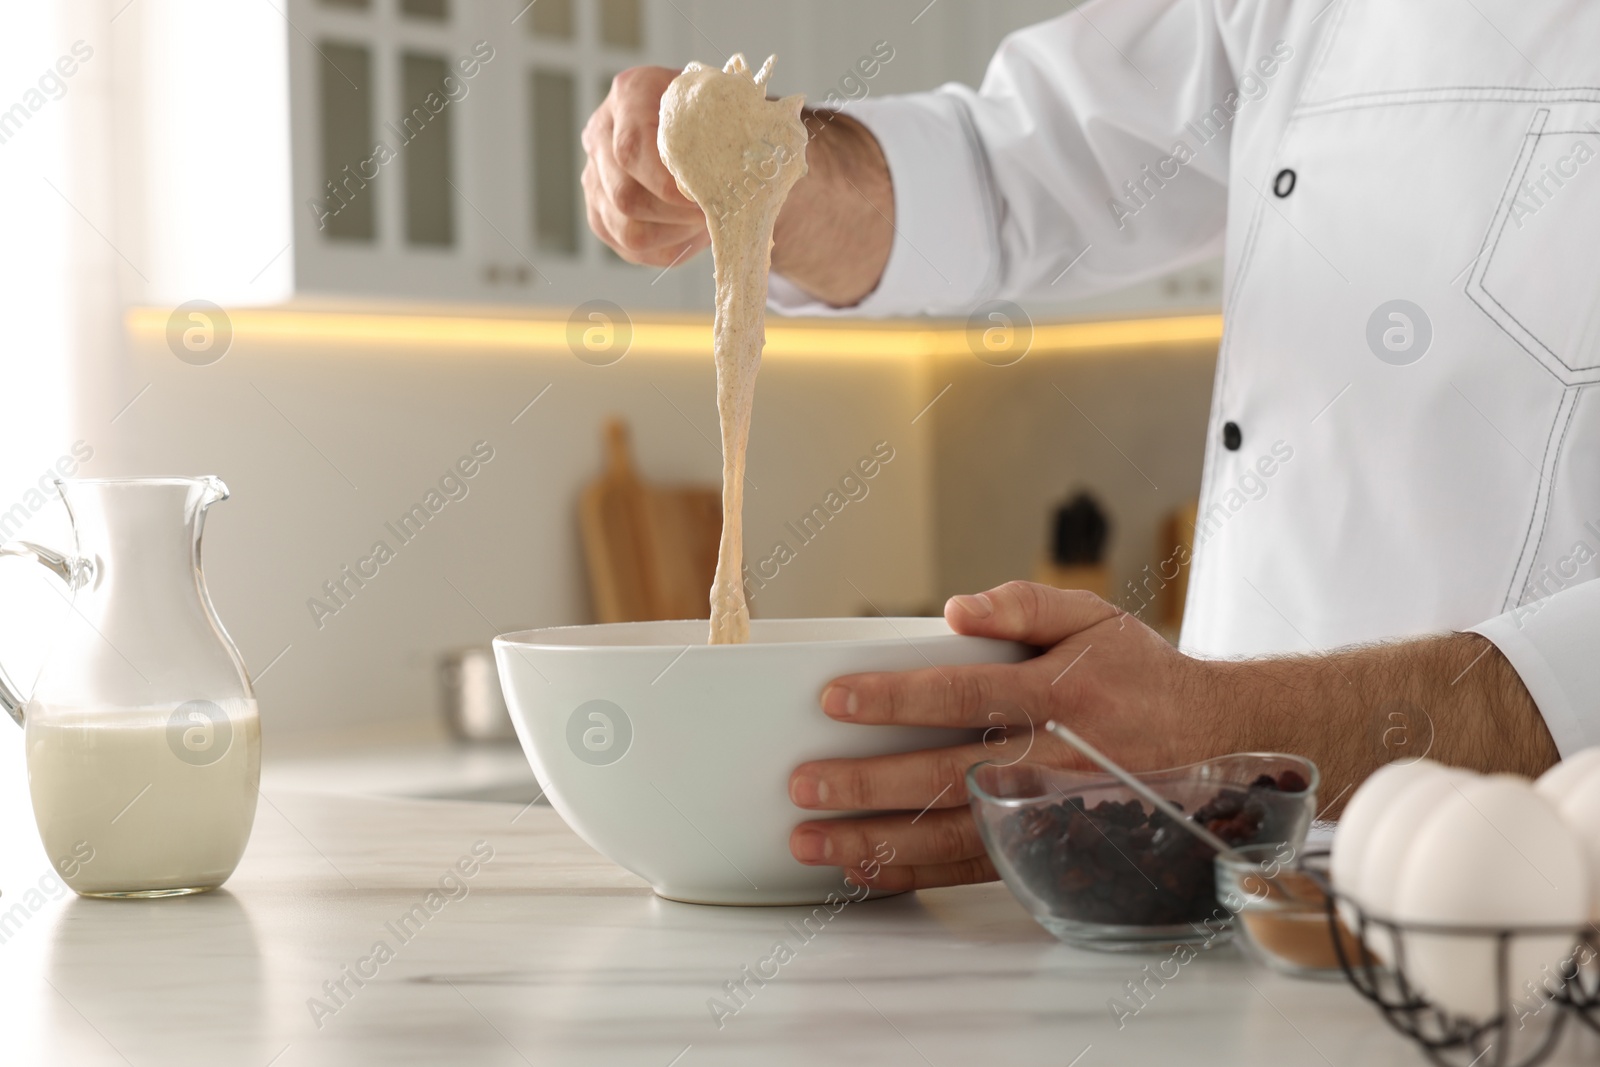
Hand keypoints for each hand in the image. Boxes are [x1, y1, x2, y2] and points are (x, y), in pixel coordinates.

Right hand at [582, 67, 709, 265]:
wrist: (706, 125)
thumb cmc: (719, 116)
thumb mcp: (726, 107)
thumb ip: (727, 129)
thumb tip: (737, 175)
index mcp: (631, 94)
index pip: (632, 149)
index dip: (668, 185)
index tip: (705, 199)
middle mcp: (602, 133)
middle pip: (625, 196)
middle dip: (676, 216)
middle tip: (712, 216)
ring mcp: (595, 175)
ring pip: (626, 229)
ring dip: (673, 234)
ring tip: (704, 225)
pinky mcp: (600, 212)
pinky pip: (629, 247)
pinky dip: (667, 247)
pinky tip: (690, 233)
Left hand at [787, 581, 1225, 891]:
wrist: (1217, 741)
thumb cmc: (1139, 674)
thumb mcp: (1094, 617)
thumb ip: (1023, 604)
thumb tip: (955, 610)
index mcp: (1061, 694)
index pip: (964, 694)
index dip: (897, 697)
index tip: (835, 700)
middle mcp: (1055, 760)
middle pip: (947, 775)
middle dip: (869, 783)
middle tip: (804, 784)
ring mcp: (1052, 813)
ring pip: (953, 834)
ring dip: (877, 841)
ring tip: (812, 841)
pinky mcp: (1050, 849)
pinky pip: (975, 868)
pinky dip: (917, 873)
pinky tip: (865, 869)